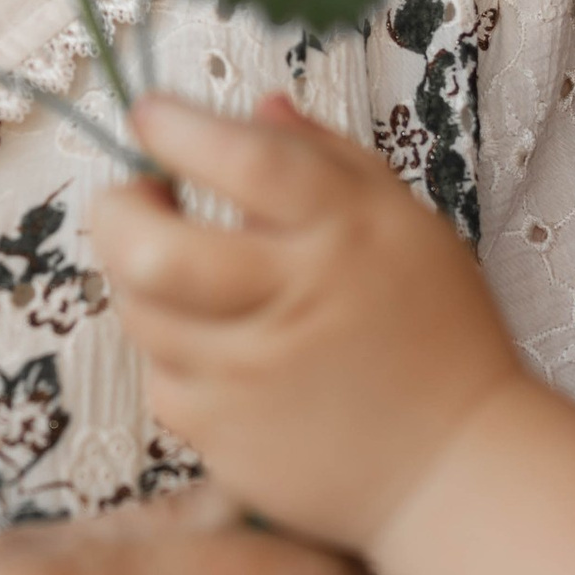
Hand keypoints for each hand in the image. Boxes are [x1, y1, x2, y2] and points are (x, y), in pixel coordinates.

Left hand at [90, 94, 521, 556]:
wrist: (456, 468)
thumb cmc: (434, 331)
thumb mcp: (404, 222)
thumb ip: (327, 158)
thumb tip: (256, 105)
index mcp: (346, 233)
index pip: (243, 160)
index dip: (177, 128)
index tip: (150, 115)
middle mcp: (295, 300)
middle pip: (152, 250)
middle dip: (118, 211)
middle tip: (135, 199)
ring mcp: (252, 377)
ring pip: (142, 313)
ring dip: (143, 279)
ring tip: (185, 272)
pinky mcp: (227, 438)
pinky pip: (162, 378)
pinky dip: (175, 354)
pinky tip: (218, 347)